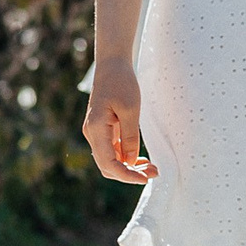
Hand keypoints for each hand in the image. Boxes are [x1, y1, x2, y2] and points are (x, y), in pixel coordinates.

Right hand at [83, 59, 157, 184]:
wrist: (112, 66)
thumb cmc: (122, 83)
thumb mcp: (131, 109)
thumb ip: (130, 137)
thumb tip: (131, 161)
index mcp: (96, 129)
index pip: (108, 162)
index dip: (126, 175)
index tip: (144, 179)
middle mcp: (92, 133)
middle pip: (107, 165)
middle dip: (129, 173)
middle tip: (153, 173)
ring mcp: (96, 132)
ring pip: (110, 159)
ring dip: (129, 167)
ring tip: (151, 168)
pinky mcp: (102, 130)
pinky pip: (112, 150)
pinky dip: (126, 157)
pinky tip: (141, 159)